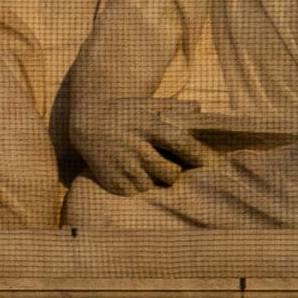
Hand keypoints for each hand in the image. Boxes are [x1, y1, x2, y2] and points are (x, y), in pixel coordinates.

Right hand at [68, 93, 219, 190]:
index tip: (209, 163)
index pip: (182, 145)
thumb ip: (175, 107)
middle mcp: (137, 149)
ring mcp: (123, 167)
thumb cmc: (125, 112)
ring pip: (154, 186)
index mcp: (149, 128)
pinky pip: (136, 192)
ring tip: (150, 171)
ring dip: (156, 180)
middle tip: (171, 167)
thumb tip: (199, 109)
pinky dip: (139, 186)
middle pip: (171, 173)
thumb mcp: (148, 105)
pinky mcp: (113, 181)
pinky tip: (134, 174)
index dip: (198, 156)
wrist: (88, 122)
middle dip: (174, 171)